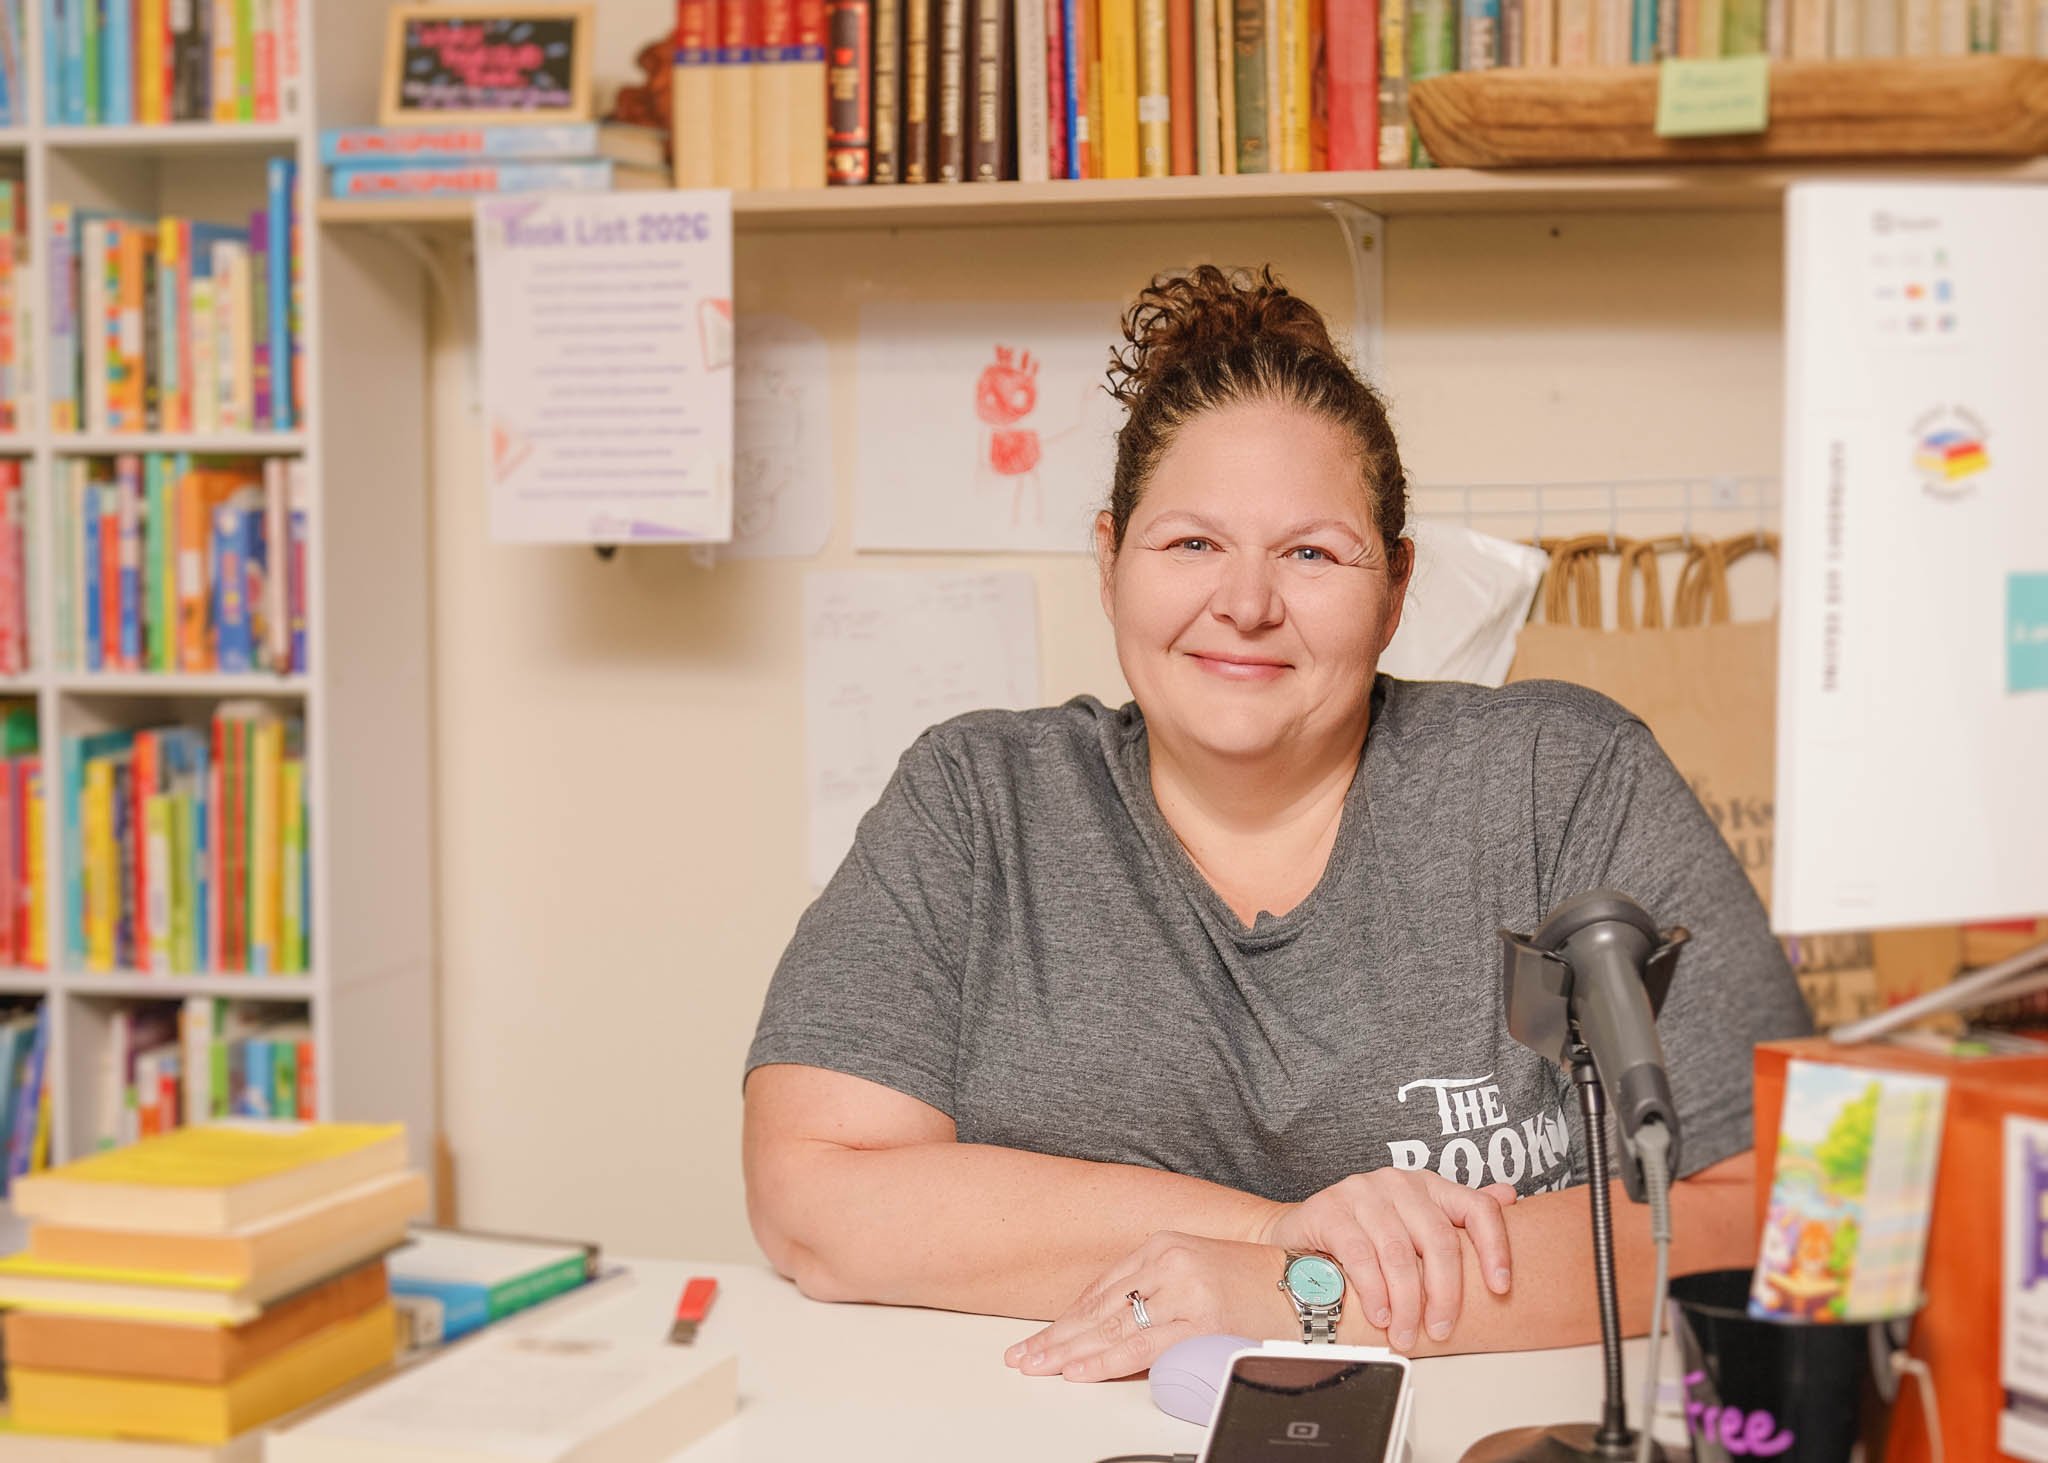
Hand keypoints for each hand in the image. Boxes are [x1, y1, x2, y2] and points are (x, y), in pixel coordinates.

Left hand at [1003, 1232, 1292, 1382]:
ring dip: (1069, 1351)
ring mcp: (1184, 1287)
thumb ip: (1157, 1289)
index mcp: (1163, 1245)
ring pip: (1112, 1326)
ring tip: (1037, 1366)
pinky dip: (1105, 1359)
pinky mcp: (1201, 1316)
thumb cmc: (1257, 1284)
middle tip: (1022, 1356)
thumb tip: (1115, 1322)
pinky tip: (1080, 1369)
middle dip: (1056, 1335)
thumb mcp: (1197, 1271)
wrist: (1310, 1286)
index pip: (1102, 1288)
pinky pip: (1142, 1345)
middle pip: (1098, 1306)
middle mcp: (1168, 1261)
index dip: (1067, 1317)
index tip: (1040, 1338)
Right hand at [1255, 1170, 1516, 1351]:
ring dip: (1405, 1302)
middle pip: (1438, 1239)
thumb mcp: (1414, 1228)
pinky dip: (1373, 1291)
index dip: (1495, 1248)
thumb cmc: (1365, 1237)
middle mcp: (1399, 1183)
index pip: (1477, 1207)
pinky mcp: (1330, 1209)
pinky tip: (1378, 1314)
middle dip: (1444, 1293)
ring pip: (1398, 1252)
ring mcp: (1363, 1192)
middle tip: (1441, 1329)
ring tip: (1404, 1333)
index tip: (1500, 1288)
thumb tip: (1509, 1197)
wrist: (1301, 1234)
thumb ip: (1458, 1217)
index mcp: (1428, 1186)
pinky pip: (1360, 1254)